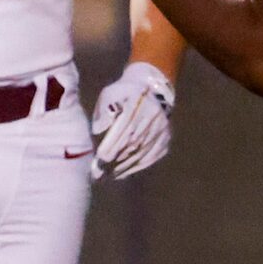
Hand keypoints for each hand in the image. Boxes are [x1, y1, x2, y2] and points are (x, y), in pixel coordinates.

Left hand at [89, 60, 176, 180]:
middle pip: (132, 143)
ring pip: (141, 153)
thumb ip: (103, 112)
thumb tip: (97, 131)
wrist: (153, 87)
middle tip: (99, 173)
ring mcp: (161, 129)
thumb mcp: (110, 94)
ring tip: (107, 176)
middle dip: (115, 160)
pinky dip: (136, 167)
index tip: (100, 159)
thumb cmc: (124, 92)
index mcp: (138, 103)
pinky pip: (151, 157)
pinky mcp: (166, 138)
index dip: (112, 145)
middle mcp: (152, 117)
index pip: (124, 128)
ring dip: (123, 167)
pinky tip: (122, 174)